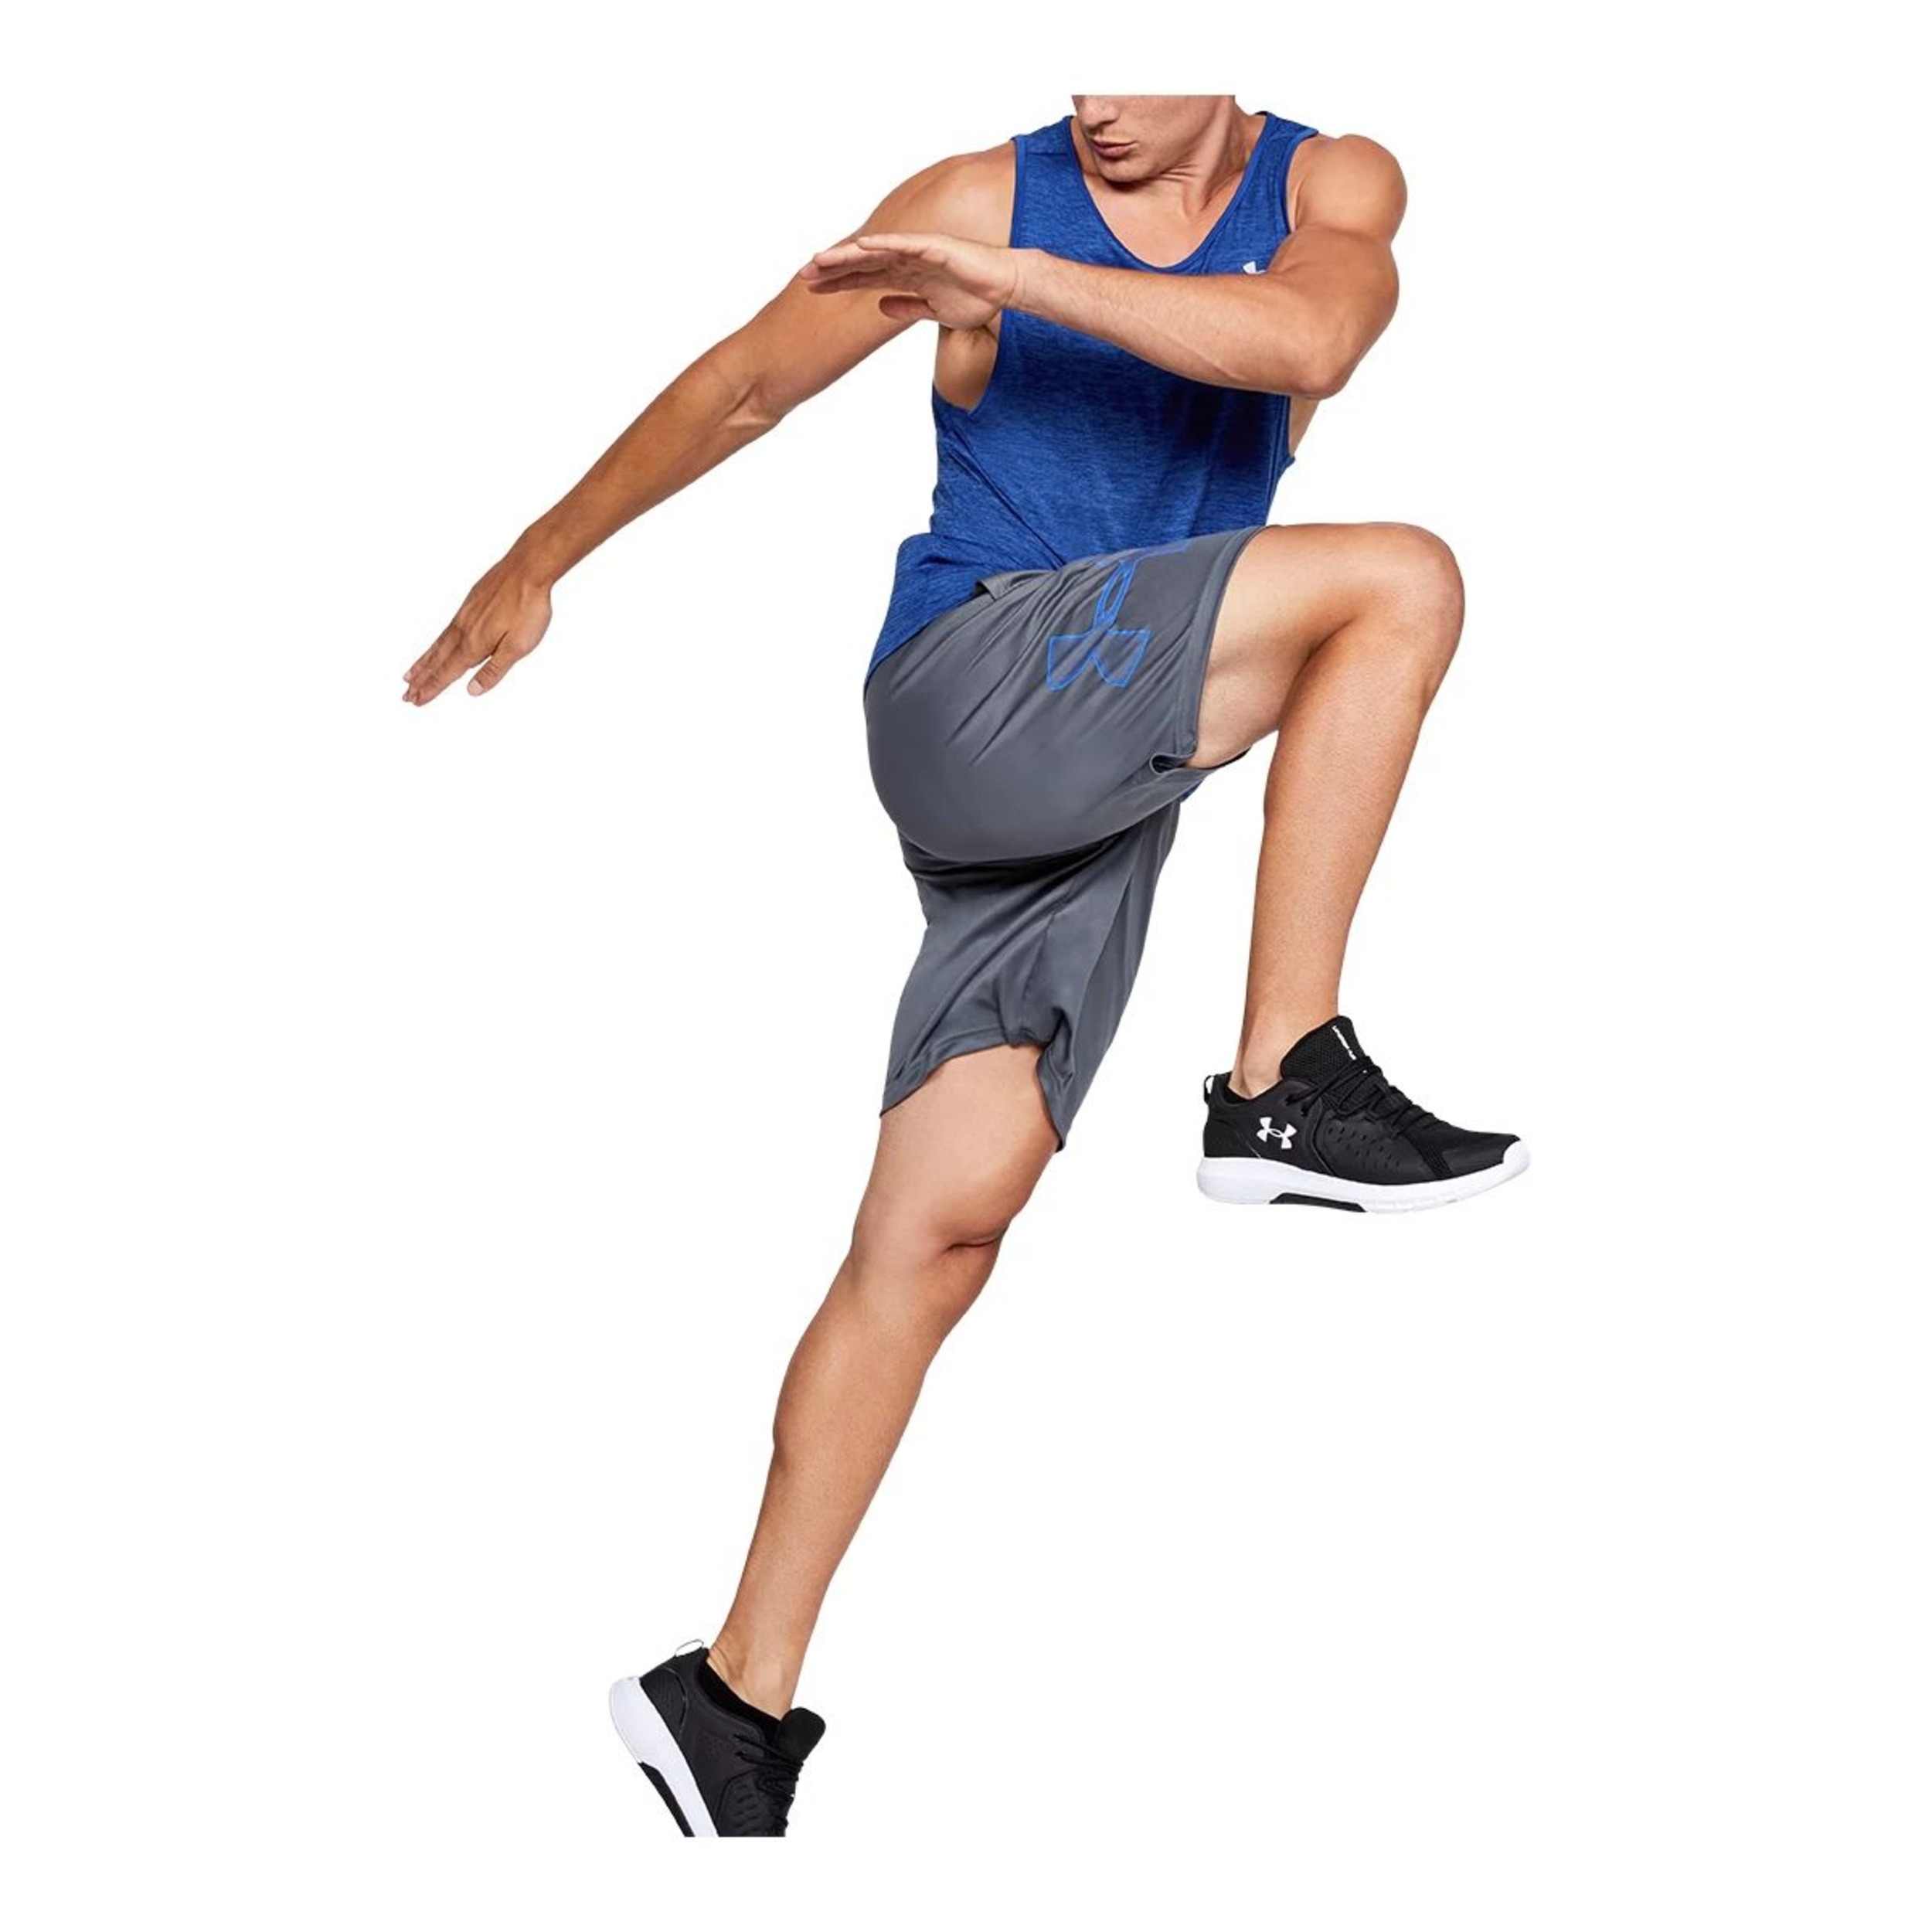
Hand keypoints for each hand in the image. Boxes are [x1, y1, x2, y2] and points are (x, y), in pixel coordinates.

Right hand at [402, 554, 552, 703]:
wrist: (527, 569)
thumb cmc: (527, 608)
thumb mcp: (518, 646)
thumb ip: (494, 670)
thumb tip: (473, 690)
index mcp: (474, 644)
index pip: (447, 673)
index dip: (432, 689)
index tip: (416, 701)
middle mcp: (462, 631)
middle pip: (437, 661)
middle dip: (421, 680)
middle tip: (406, 695)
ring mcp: (464, 616)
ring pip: (438, 645)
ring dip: (423, 663)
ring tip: (409, 675)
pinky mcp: (469, 604)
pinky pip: (445, 631)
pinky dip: (435, 643)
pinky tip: (436, 645)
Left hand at [798, 232, 1028, 329]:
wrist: (1003, 288)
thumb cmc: (974, 298)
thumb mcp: (932, 312)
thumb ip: (905, 307)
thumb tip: (880, 307)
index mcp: (905, 277)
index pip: (862, 278)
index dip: (836, 282)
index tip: (811, 288)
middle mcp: (906, 261)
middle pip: (861, 264)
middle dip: (832, 269)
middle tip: (802, 274)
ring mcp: (918, 252)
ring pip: (875, 252)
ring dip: (847, 255)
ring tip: (820, 260)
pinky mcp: (934, 247)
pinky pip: (904, 244)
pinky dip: (883, 244)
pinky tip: (860, 247)